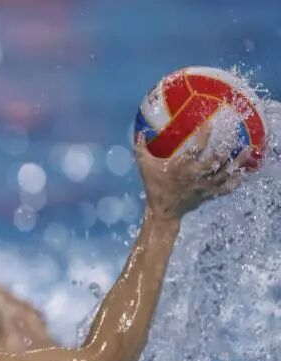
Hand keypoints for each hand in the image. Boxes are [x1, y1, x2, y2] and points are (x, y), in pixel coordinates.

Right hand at [135, 123, 254, 220]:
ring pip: (225, 172)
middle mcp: (196, 174)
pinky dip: (236, 181)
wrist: (163, 212)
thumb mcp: (144, 167)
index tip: (210, 123)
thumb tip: (139, 133)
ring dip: (237, 161)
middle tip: (235, 135)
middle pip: (217, 159)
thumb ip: (141, 149)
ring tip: (247, 149)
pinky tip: (243, 173)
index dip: (205, 134)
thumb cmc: (154, 187)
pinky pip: (226, 187)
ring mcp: (205, 185)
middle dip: (227, 147)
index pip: (197, 147)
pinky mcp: (209, 194)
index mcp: (181, 166)